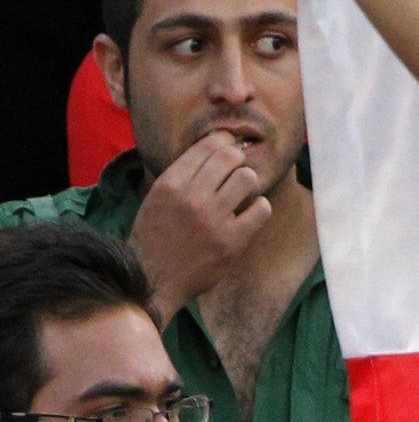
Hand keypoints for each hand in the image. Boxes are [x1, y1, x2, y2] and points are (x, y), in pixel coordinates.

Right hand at [130, 131, 272, 319]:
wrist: (152, 281)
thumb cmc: (155, 237)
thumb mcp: (156, 199)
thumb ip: (182, 175)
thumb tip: (215, 146)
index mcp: (169, 185)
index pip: (206, 147)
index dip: (223, 140)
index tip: (228, 143)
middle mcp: (191, 198)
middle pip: (230, 157)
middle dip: (236, 158)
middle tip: (235, 168)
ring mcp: (212, 220)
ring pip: (247, 178)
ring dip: (247, 182)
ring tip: (240, 192)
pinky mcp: (232, 242)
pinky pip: (261, 209)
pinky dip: (259, 208)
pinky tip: (250, 212)